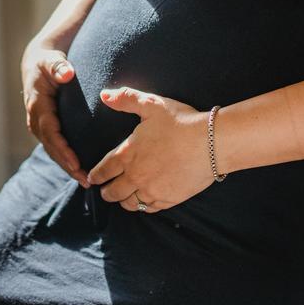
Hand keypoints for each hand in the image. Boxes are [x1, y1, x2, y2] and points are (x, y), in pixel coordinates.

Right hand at [21, 41, 90, 187]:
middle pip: (52, 148)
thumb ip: (58, 66)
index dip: (62, 149)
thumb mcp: (51, 60)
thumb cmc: (47, 62)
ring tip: (86, 181)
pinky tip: (81, 170)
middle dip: (67, 165)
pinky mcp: (46, 129)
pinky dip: (66, 160)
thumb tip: (67, 73)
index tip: (76, 163)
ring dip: (68, 167)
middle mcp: (36, 120)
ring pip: (53, 151)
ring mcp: (39, 126)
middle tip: (86, 180)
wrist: (36, 64)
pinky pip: (55, 147)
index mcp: (38, 106)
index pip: (50, 132)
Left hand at [86, 86, 214, 212]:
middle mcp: (136, 176)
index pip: (104, 170)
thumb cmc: (181, 122)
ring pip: (130, 203)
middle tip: (104, 192)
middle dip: (106, 192)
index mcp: (128, 154)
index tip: (92, 179)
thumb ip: (126, 99)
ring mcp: (153, 190)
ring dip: (124, 201)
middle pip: (113, 192)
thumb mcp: (152, 105)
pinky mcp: (169, 199)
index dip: (96, 175)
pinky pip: (150, 209)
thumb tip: (104, 95)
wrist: (211, 143)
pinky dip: (144, 207)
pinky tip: (144, 202)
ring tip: (123, 198)